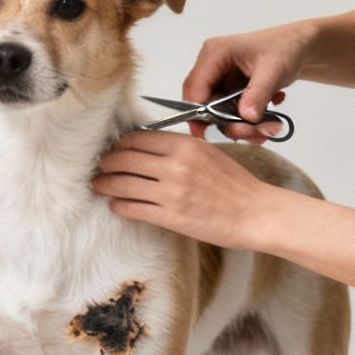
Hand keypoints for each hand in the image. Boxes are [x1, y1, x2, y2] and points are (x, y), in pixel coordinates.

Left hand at [93, 131, 277, 248]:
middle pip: (124, 158)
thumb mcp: (208, 153)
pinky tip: (116, 204)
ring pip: (123, 184)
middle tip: (100, 166)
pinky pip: (133, 208)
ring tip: (98, 185)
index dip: (120, 144)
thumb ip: (178, 148)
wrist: (256, 213)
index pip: (137, 138)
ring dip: (105, 184)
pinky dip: (119, 205)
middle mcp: (175, 166)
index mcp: (185, 145)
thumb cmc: (236, 184)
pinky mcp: (170, 217)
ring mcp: (170, 192)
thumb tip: (147, 147)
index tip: (113, 148)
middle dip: (107, 162)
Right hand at [182, 21, 315, 143]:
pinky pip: (231, 113)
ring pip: (220, 113)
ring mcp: (220, 80)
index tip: (205, 135)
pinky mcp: (230, 91)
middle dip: (231, 123)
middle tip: (259, 132)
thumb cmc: (286, 48)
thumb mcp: (273, 69)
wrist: (300, 47)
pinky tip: (270, 115)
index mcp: (214, 54)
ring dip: (244, 125)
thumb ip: (258, 94)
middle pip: (207, 104)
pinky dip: (249, 121)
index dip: (197, 112)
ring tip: (272, 126)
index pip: (195, 87)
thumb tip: (246, 117)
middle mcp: (212, 67)